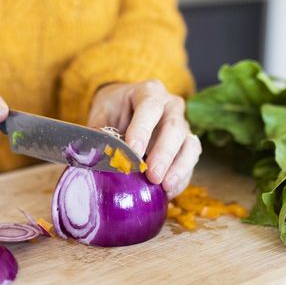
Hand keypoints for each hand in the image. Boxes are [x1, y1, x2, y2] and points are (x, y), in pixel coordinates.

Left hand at [88, 80, 201, 197]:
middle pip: (174, 128)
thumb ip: (100, 130)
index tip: (133, 152)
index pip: (150, 107)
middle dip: (164, 154)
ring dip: (179, 168)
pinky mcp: (187, 145)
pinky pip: (190, 162)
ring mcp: (183, 126)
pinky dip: (181, 178)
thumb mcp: (102, 112)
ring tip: (165, 187)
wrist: (126, 109)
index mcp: (149, 92)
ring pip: (190, 145)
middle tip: (152, 175)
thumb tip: (96, 153)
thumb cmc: (114, 110)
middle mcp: (171, 106)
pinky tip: (169, 192)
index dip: (142, 130)